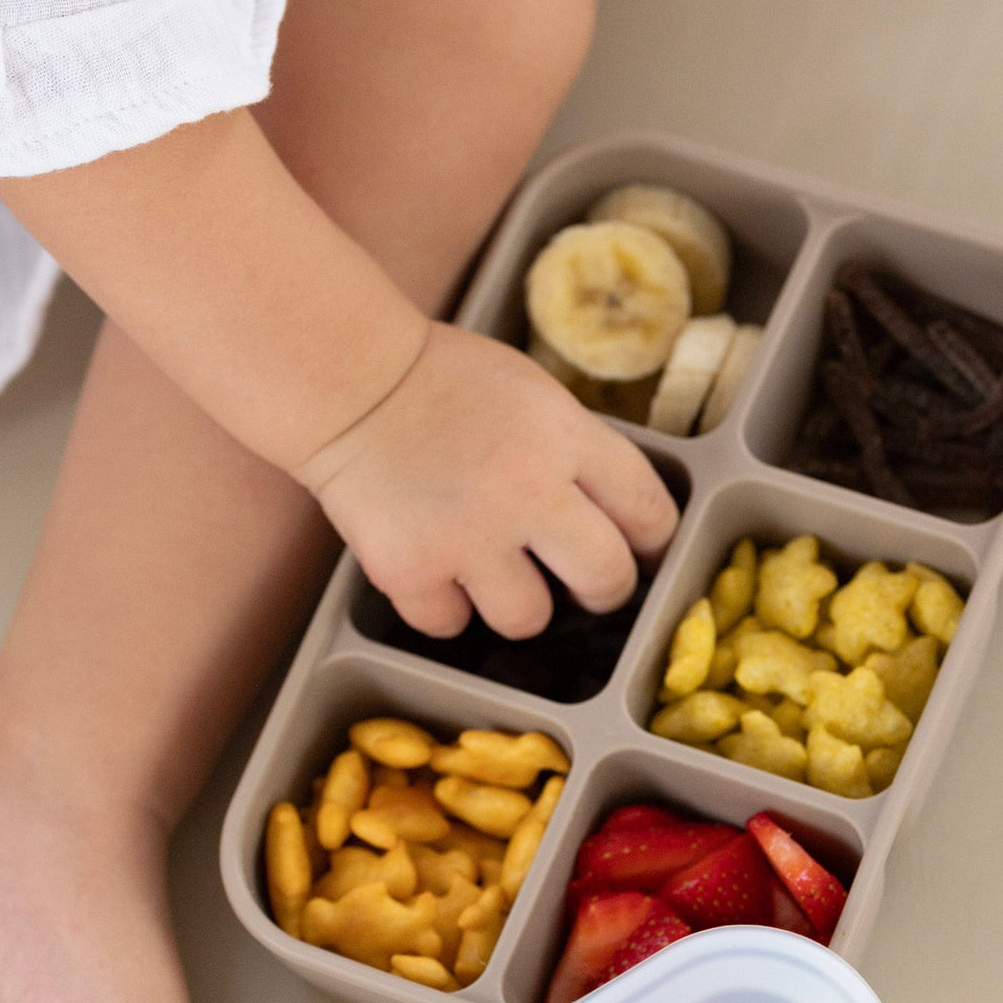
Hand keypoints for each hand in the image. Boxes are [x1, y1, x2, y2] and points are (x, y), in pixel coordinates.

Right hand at [296, 323, 679, 636]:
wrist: (348, 380)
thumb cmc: (442, 379)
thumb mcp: (534, 392)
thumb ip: (576, 449)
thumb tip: (614, 513)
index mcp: (566, 438)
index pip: (648, 511)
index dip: (654, 543)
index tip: (645, 554)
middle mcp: (527, 492)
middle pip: (606, 579)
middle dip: (602, 590)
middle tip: (584, 586)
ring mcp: (468, 537)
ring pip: (528, 618)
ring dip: (517, 603)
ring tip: (493, 574)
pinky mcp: (412, 570)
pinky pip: (449, 624)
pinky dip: (443, 607)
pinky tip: (435, 572)